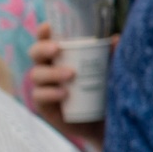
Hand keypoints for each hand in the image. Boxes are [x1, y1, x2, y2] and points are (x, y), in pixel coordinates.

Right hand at [23, 26, 105, 144]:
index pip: (47, 40)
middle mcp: (48, 68)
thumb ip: (110, 57)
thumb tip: (117, 39)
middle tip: (57, 48)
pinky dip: (51, 93)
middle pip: (35, 53)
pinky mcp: (45, 105)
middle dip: (43, 48)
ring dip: (52, 72)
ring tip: (70, 74)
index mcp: (61, 57)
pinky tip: (64, 93)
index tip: (49, 26)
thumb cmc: (105, 92)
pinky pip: (40, 96)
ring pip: (37, 74)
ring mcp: (44, 87)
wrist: (105, 124)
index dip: (44, 32)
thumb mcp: (109, 73)